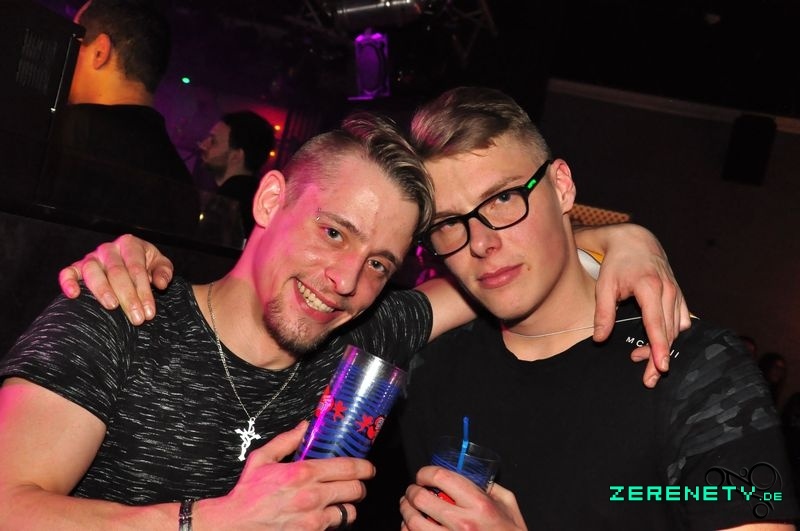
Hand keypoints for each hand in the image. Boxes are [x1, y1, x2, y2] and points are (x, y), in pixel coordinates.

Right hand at [58, 234, 173, 324]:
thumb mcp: (160, 265)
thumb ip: (163, 271)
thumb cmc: (147, 265)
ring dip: (102, 290)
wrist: (130, 263)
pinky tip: (74, 295)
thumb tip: (160, 283)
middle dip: (128, 297)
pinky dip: (67, 282)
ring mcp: (91, 257)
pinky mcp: (77, 267)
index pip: (137, 269)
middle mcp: (108, 249)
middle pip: (117, 272)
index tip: (149, 313)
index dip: (144, 292)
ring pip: (92, 271)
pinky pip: (68, 272)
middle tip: (136, 318)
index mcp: (130, 244)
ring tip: (112, 307)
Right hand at [198, 421, 374, 529]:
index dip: (364, 467)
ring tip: (341, 502)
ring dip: (348, 506)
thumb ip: (287, 441)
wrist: (234, 525)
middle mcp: (312, 496)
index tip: (368, 468)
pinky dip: (334, 522)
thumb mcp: (262, 459)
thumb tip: (305, 425)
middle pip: (355, 490)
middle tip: (356, 484)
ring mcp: (312, 519)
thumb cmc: (248, 493)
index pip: (348, 468)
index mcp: (303, 473)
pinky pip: (335, 527)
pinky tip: (326, 516)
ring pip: (350, 512)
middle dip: (359, 486)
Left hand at [400, 466, 526, 529]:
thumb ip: (489, 487)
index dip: (425, 472)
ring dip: (405, 512)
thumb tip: (470, 475)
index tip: (422, 475)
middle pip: (421, 499)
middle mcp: (463, 523)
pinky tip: (411, 527)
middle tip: (412, 491)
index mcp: (479, 504)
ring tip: (407, 508)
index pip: (441, 477)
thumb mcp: (507, 504)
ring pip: (413, 523)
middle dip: (411, 491)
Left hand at [586, 225, 691, 387]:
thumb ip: (603, 313)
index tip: (661, 367)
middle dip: (659, 357)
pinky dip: (671, 334)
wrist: (636, 241)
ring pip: (676, 329)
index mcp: (649, 287)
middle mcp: (668, 291)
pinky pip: (682, 321)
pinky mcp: (679, 296)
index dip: (659, 348)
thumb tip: (599, 339)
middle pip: (668, 332)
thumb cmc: (617, 263)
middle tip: (648, 378)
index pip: (657, 324)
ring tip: (642, 359)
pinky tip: (656, 341)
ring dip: (663, 347)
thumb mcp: (604, 285)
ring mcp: (677, 293)